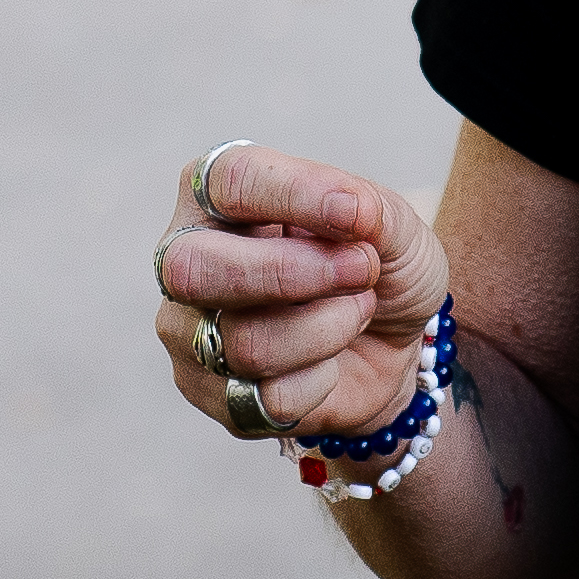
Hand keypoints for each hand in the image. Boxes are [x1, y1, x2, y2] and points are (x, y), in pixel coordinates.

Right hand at [156, 142, 442, 444]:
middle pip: (194, 269)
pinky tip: (330, 363)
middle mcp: (185, 257)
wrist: (393, 345)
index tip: (355, 214)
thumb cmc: (376, 266)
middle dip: (292, 274)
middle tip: (360, 269)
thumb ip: (370, 207)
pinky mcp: (210, 395)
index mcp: (216, 193)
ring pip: (245, 343)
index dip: (297, 194)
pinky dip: (322, 381)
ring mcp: (188, 331)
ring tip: (357, 311)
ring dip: (329, 327)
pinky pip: (268, 399)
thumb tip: (347, 209)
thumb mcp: (393, 223)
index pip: (230, 180)